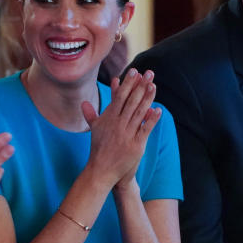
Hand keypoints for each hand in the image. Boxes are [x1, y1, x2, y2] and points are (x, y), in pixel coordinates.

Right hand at [82, 68, 161, 188]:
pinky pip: (145, 130)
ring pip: (139, 113)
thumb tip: (83, 102)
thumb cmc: (98, 149)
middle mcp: (117, 124)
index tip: (135, 71)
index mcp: (108, 118)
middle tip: (149, 73)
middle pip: (131, 101)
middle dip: (140, 86)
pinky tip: (158, 110)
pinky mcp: (135, 145)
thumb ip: (91, 115)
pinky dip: (151, 120)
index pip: (120, 97)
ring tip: (154, 86)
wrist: (101, 171)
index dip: (128, 83)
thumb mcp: (94, 130)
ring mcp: (126, 134)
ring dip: (147, 99)